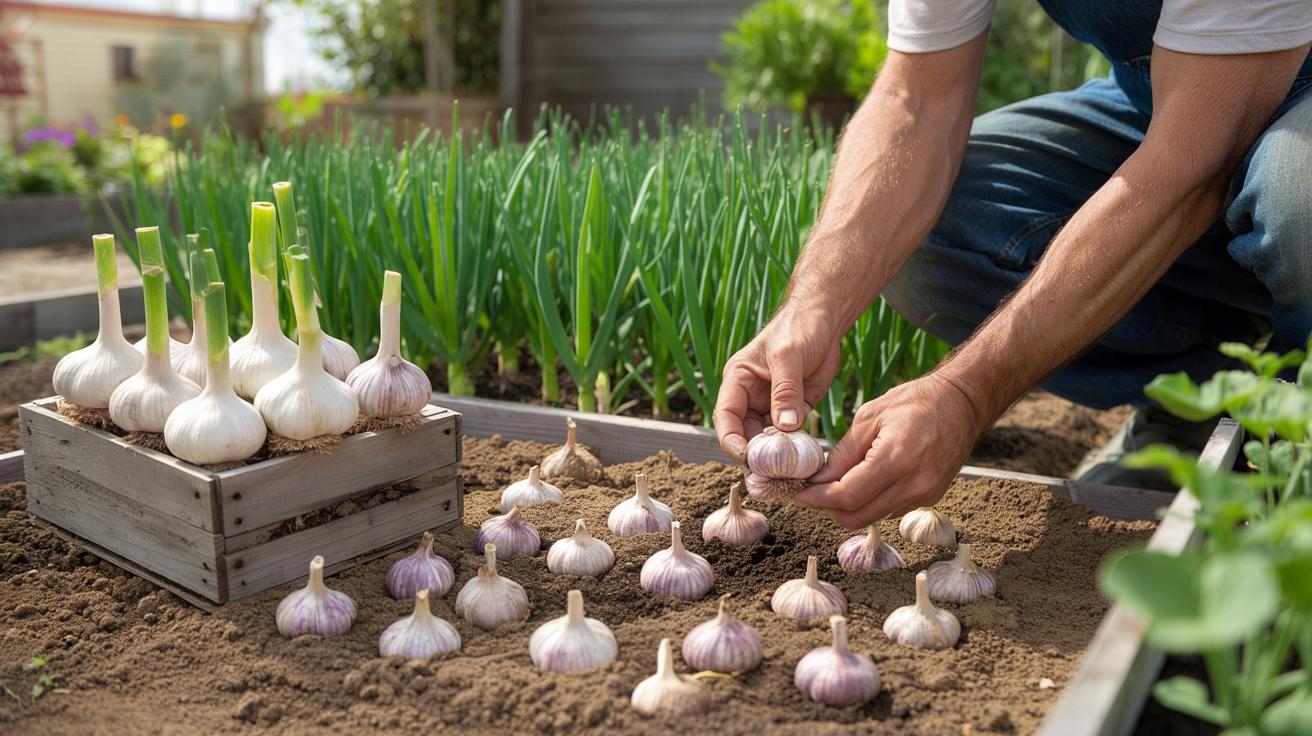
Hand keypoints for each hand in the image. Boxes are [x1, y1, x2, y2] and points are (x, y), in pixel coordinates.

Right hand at [713, 305, 841, 461]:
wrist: (825, 319)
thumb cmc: (799, 327)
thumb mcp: (789, 356)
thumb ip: (785, 391)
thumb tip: (784, 428)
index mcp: (737, 381)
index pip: (726, 417)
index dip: (732, 440)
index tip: (747, 458)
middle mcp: (750, 397)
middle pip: (744, 435)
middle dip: (755, 456)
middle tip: (769, 478)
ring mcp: (772, 406)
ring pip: (767, 440)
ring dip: (776, 458)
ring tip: (788, 476)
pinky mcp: (794, 411)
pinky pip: (791, 437)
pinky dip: (796, 451)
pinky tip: (805, 463)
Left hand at [793, 373, 984, 528]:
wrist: (961, 403)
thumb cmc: (915, 402)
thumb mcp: (869, 418)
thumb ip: (843, 453)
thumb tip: (818, 479)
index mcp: (895, 459)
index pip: (846, 495)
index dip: (817, 499)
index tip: (798, 494)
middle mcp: (913, 484)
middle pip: (858, 516)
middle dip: (828, 509)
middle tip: (810, 495)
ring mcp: (925, 494)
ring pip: (873, 517)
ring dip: (848, 508)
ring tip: (832, 488)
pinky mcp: (931, 497)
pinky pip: (891, 510)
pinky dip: (870, 503)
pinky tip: (861, 484)